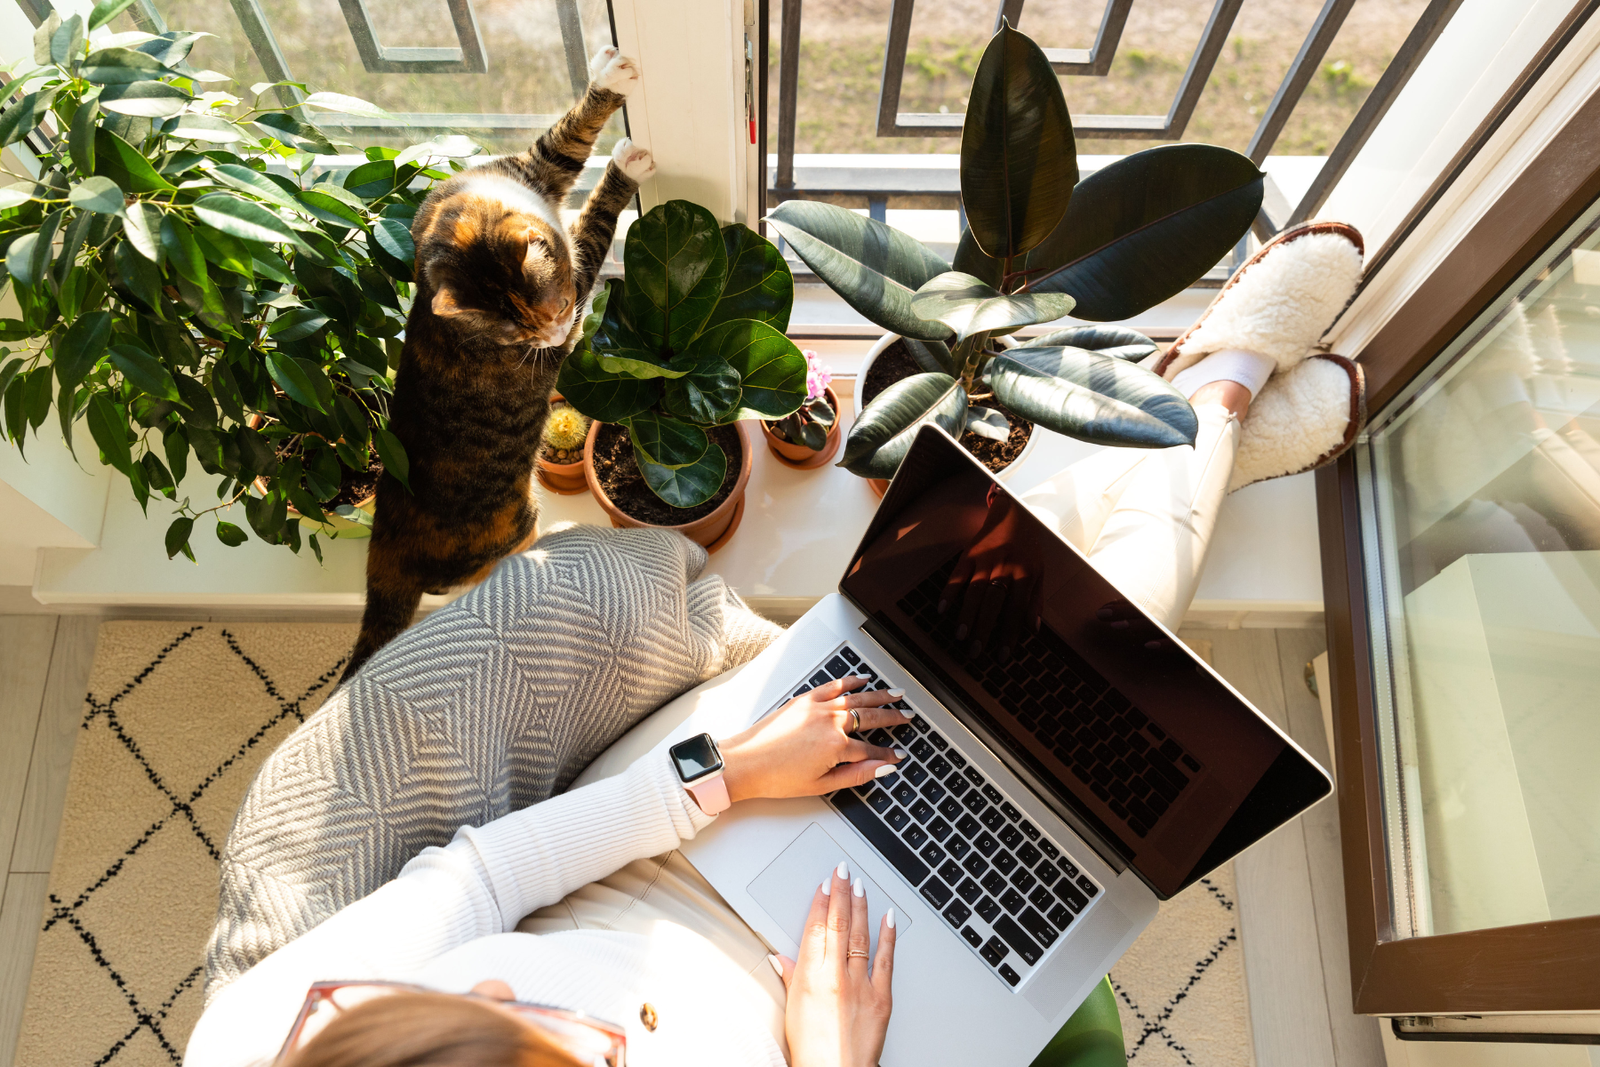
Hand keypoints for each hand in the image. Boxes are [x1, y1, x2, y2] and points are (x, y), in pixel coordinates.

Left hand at [719, 677, 909, 802]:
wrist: (744, 763)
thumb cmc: (776, 778)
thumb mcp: (821, 785)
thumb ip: (856, 775)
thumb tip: (882, 769)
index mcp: (836, 746)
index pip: (871, 750)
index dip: (887, 754)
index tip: (898, 755)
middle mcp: (830, 722)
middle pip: (870, 718)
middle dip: (893, 718)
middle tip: (908, 717)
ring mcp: (817, 708)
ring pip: (856, 698)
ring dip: (879, 696)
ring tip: (895, 694)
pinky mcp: (803, 700)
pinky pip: (833, 686)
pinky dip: (849, 681)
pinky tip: (861, 679)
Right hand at [771, 861, 895, 1066]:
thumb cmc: (812, 1050)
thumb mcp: (792, 1010)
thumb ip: (791, 978)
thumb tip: (782, 957)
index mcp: (811, 977)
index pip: (816, 928)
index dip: (820, 902)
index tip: (824, 884)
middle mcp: (836, 976)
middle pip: (838, 924)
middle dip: (840, 893)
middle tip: (842, 870)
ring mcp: (861, 985)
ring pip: (861, 935)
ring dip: (860, 906)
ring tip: (859, 885)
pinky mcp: (882, 997)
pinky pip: (886, 960)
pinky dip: (887, 936)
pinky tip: (888, 918)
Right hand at [936, 487, 1044, 661]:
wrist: (1013, 514)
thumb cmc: (1028, 547)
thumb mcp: (1040, 572)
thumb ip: (1036, 600)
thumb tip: (1033, 630)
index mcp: (1024, 574)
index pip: (1016, 610)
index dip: (1010, 634)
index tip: (1004, 655)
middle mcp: (1004, 567)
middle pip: (993, 603)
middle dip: (984, 629)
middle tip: (977, 652)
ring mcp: (984, 560)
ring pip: (974, 591)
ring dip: (966, 615)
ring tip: (960, 637)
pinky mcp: (968, 554)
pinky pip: (956, 575)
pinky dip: (948, 592)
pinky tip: (941, 610)